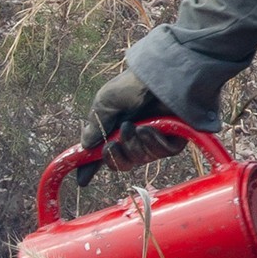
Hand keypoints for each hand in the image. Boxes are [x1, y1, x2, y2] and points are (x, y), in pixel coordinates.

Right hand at [77, 68, 187, 186]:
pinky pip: (161, 154)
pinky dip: (153, 143)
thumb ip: (95, 127)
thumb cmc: (131, 86)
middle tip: (113, 144)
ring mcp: (154, 139)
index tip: (82, 181)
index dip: (92, 167)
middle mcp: (134, 136)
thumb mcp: (105, 104)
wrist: (159, 76)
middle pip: (121, 164)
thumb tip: (84, 147)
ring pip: (140, 160)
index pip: (102, 153)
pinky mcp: (173, 139)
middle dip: (115, 157)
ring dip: (134, 145)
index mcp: (115, 128)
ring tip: (135, 126)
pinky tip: (151, 129)